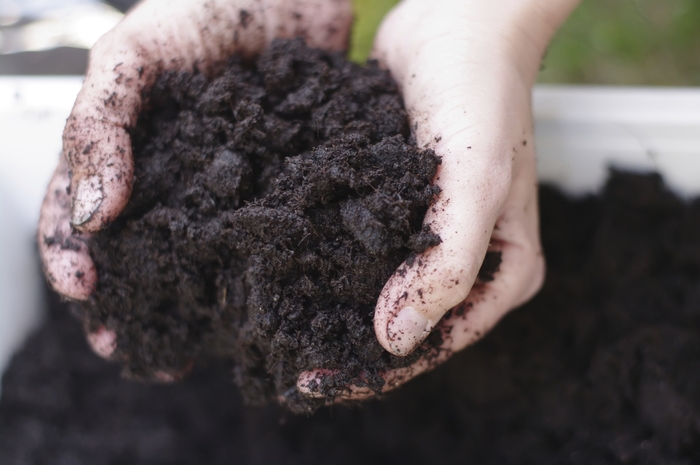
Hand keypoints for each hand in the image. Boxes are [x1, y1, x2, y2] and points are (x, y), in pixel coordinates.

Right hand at [38, 0, 351, 359]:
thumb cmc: (207, 2)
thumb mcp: (135, 53)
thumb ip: (101, 123)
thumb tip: (91, 216)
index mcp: (126, 149)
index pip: (79, 216)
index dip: (73, 260)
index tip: (89, 297)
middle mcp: (173, 176)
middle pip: (140, 253)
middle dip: (134, 304)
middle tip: (139, 351)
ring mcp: (228, 184)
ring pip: (199, 258)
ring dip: (191, 306)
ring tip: (195, 346)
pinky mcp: (281, 185)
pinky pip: (264, 235)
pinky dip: (256, 272)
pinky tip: (262, 301)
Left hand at [298, 0, 580, 399]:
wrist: (460, 22)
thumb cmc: (481, 96)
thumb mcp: (475, 184)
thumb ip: (445, 268)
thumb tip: (393, 343)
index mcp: (503, 270)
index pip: (436, 342)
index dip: (376, 371)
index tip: (314, 381)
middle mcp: (467, 259)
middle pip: (405, 323)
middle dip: (349, 345)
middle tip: (285, 362)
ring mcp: (430, 231)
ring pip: (378, 288)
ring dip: (332, 307)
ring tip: (275, 328)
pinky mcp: (396, 202)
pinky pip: (362, 245)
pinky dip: (327, 260)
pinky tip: (283, 271)